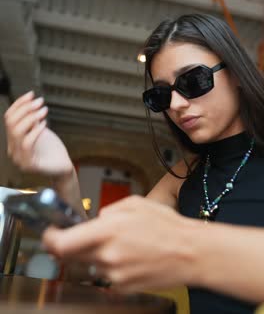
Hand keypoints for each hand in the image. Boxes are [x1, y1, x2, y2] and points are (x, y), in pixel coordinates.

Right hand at [5, 91, 72, 175]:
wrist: (62, 167)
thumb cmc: (52, 150)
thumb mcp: (40, 130)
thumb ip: (32, 120)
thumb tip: (30, 102)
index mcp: (13, 140)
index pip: (8, 118)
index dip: (19, 104)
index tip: (31, 94)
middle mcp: (13, 149)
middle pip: (11, 123)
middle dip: (25, 108)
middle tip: (40, 102)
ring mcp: (19, 158)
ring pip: (17, 131)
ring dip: (31, 117)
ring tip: (44, 111)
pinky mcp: (29, 165)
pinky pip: (27, 143)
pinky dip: (35, 130)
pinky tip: (44, 125)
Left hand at [43, 196, 198, 292]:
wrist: (190, 253)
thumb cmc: (166, 225)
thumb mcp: (134, 203)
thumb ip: (108, 211)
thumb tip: (95, 220)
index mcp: (107, 231)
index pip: (62, 243)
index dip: (49, 238)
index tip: (50, 232)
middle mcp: (106, 256)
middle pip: (71, 256)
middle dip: (72, 244)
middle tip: (85, 234)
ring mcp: (114, 275)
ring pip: (90, 264)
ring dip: (96, 253)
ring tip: (121, 243)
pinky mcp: (122, 288)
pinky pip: (106, 274)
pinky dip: (111, 264)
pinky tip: (130, 255)